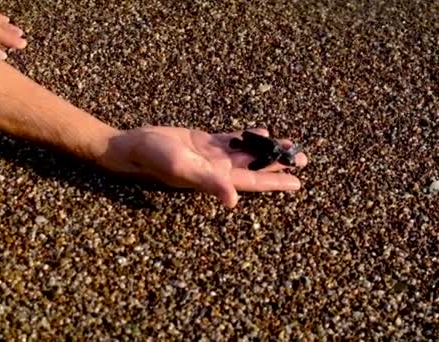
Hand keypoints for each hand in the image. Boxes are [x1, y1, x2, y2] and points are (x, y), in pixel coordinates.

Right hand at [99, 126, 307, 207]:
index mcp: (216, 178)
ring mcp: (211, 155)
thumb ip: (209, 183)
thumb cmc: (156, 159)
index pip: (252, 181)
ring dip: (266, 149)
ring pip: (247, 152)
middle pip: (255, 166)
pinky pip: (231, 140)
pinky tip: (261, 131)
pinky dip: (247, 137)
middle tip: (303, 158)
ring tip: (289, 145)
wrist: (135, 145)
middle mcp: (217, 169)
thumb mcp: (184, 168)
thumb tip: (233, 202)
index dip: (275, 182)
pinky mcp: (203, 142)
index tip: (298, 182)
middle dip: (278, 163)